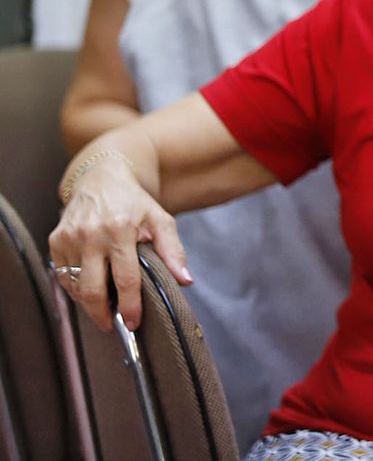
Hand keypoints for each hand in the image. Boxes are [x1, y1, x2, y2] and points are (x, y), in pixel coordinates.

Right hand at [48, 156, 190, 331]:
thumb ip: (173, 251)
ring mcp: (69, 238)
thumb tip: (185, 281)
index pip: (125, 279)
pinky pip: (63, 276)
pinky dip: (76, 289)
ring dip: (89, 303)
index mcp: (120, 230)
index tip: (134, 323)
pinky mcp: (55, 241)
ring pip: (75, 286)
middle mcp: (91, 235)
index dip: (130, 306)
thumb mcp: (161, 220)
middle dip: (102, 314)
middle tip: (113, 325)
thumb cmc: (134, 203)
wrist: (102, 179)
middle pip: (93, 289)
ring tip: (105, 308)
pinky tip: (90, 290)